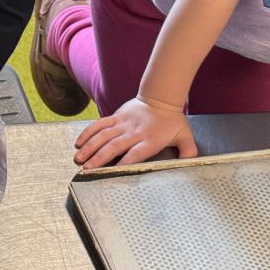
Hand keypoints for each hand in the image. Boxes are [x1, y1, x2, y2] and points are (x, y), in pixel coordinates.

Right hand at [73, 97, 197, 168]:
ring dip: (89, 147)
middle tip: (86, 169)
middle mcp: (134, 132)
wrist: (161, 97)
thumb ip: (188, 152)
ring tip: (78, 159)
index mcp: (150, 140)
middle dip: (99, 158)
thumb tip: (191, 164)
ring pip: (103, 136)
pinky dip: (88, 133)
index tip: (111, 171)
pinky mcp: (115, 116)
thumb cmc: (172, 121)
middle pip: (114, 146)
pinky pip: (99, 124)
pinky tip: (79, 142)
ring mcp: (123, 124)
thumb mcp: (185, 137)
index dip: (123, 162)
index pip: (135, 153)